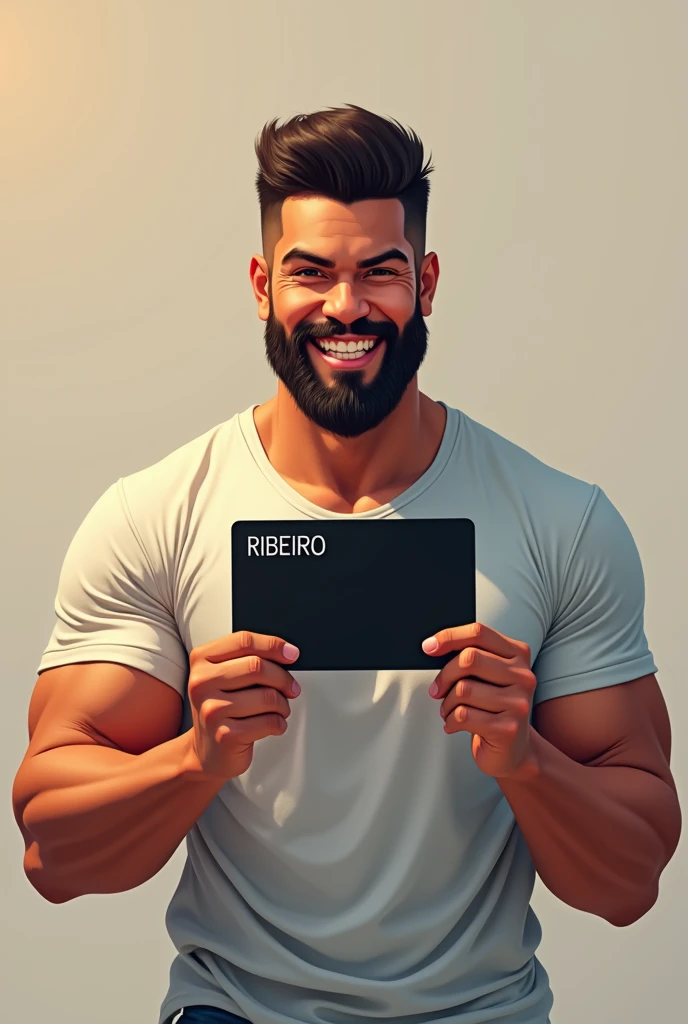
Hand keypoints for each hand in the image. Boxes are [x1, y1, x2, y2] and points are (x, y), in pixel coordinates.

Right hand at [187, 631, 300, 780]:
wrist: (207, 751)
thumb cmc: (221, 709)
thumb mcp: (225, 676)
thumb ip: (248, 659)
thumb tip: (287, 653)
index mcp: (201, 660)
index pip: (244, 641)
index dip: (273, 645)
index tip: (291, 653)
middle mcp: (201, 683)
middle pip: (257, 666)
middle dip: (283, 678)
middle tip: (291, 688)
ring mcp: (212, 710)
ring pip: (267, 696)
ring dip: (283, 704)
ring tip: (279, 710)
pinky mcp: (225, 735)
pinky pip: (268, 721)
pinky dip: (279, 723)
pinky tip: (273, 724)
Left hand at [422, 623, 538, 779]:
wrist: (512, 750)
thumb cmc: (493, 708)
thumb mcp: (488, 677)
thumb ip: (471, 658)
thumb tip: (433, 647)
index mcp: (518, 654)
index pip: (479, 633)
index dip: (449, 637)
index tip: (428, 647)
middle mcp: (523, 676)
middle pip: (470, 659)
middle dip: (445, 676)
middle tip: (436, 690)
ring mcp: (518, 703)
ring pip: (463, 689)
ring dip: (446, 703)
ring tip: (449, 711)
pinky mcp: (508, 729)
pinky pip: (464, 716)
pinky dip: (451, 721)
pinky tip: (454, 724)